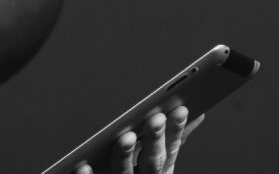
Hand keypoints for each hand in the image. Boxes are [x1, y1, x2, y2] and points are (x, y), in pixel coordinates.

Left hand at [72, 106, 205, 173]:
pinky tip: (84, 167)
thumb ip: (174, 139)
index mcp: (159, 171)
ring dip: (125, 156)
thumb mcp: (160, 163)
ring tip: (126, 137)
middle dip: (155, 142)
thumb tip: (194, 115)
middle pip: (152, 163)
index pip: (171, 150)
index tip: (179, 110)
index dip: (176, 131)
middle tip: (156, 120)